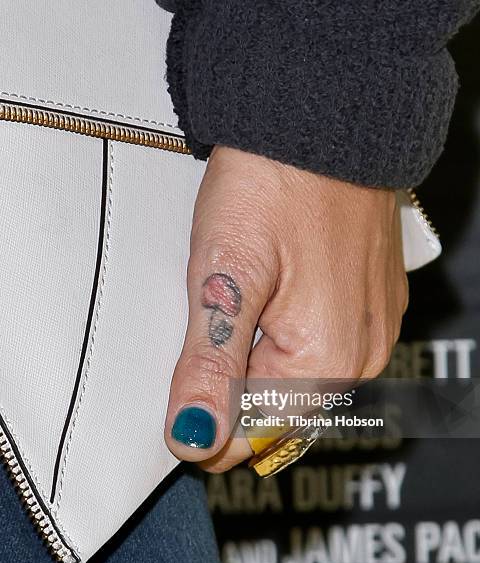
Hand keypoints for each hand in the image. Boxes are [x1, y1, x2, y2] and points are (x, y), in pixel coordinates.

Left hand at [164, 145, 407, 471]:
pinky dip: (286, 336)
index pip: (256, 435)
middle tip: (207, 327)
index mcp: (327, 358)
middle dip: (235, 387)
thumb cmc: (276, 183)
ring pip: (299, 377)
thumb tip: (194, 437)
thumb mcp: (225, 276)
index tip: (180, 394)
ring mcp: (372, 325)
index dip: (208, 425)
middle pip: (280, 408)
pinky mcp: (370, 300)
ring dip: (259, 360)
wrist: (324, 118)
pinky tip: (270, 296)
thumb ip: (213, 366)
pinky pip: (322, 343)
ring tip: (239, 303)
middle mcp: (362, 352)